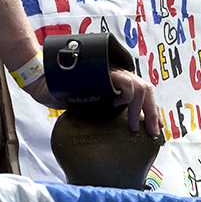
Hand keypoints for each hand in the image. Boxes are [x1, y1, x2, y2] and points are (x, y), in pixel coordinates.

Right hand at [23, 67, 159, 136]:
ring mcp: (112, 70)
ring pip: (139, 85)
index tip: (154, 127)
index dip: (151, 108)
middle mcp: (116, 72)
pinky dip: (126, 96)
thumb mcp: (90, 103)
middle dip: (153, 111)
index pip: (141, 90)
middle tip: (153, 131)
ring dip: (140, 109)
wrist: (45, 80)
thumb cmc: (64, 91)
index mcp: (116, 79)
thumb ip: (104, 106)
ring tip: (134, 126)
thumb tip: (116, 126)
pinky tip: (116, 106)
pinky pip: (126, 83)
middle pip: (145, 87)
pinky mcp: (105, 71)